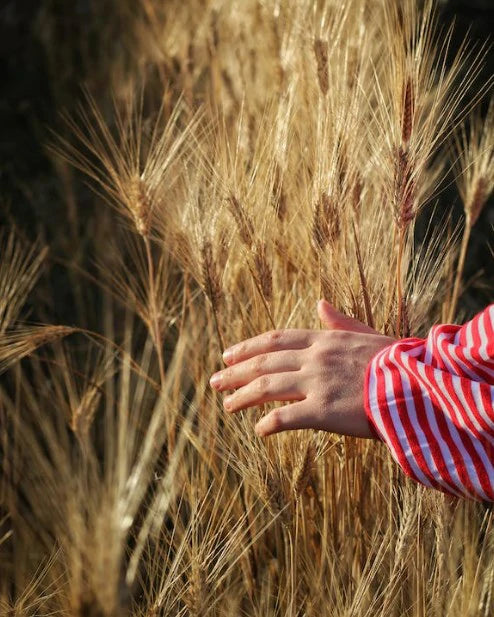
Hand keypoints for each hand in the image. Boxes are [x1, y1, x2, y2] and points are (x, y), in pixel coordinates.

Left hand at [209, 300, 394, 438]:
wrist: (418, 384)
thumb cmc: (396, 362)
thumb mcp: (366, 334)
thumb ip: (339, 322)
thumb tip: (319, 303)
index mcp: (324, 339)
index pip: (275, 339)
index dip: (248, 347)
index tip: (228, 354)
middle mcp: (315, 358)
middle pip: (265, 362)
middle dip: (236, 372)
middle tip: (215, 381)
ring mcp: (318, 383)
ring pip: (268, 387)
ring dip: (243, 396)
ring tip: (227, 405)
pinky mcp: (324, 410)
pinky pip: (286, 417)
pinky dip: (269, 423)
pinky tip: (259, 430)